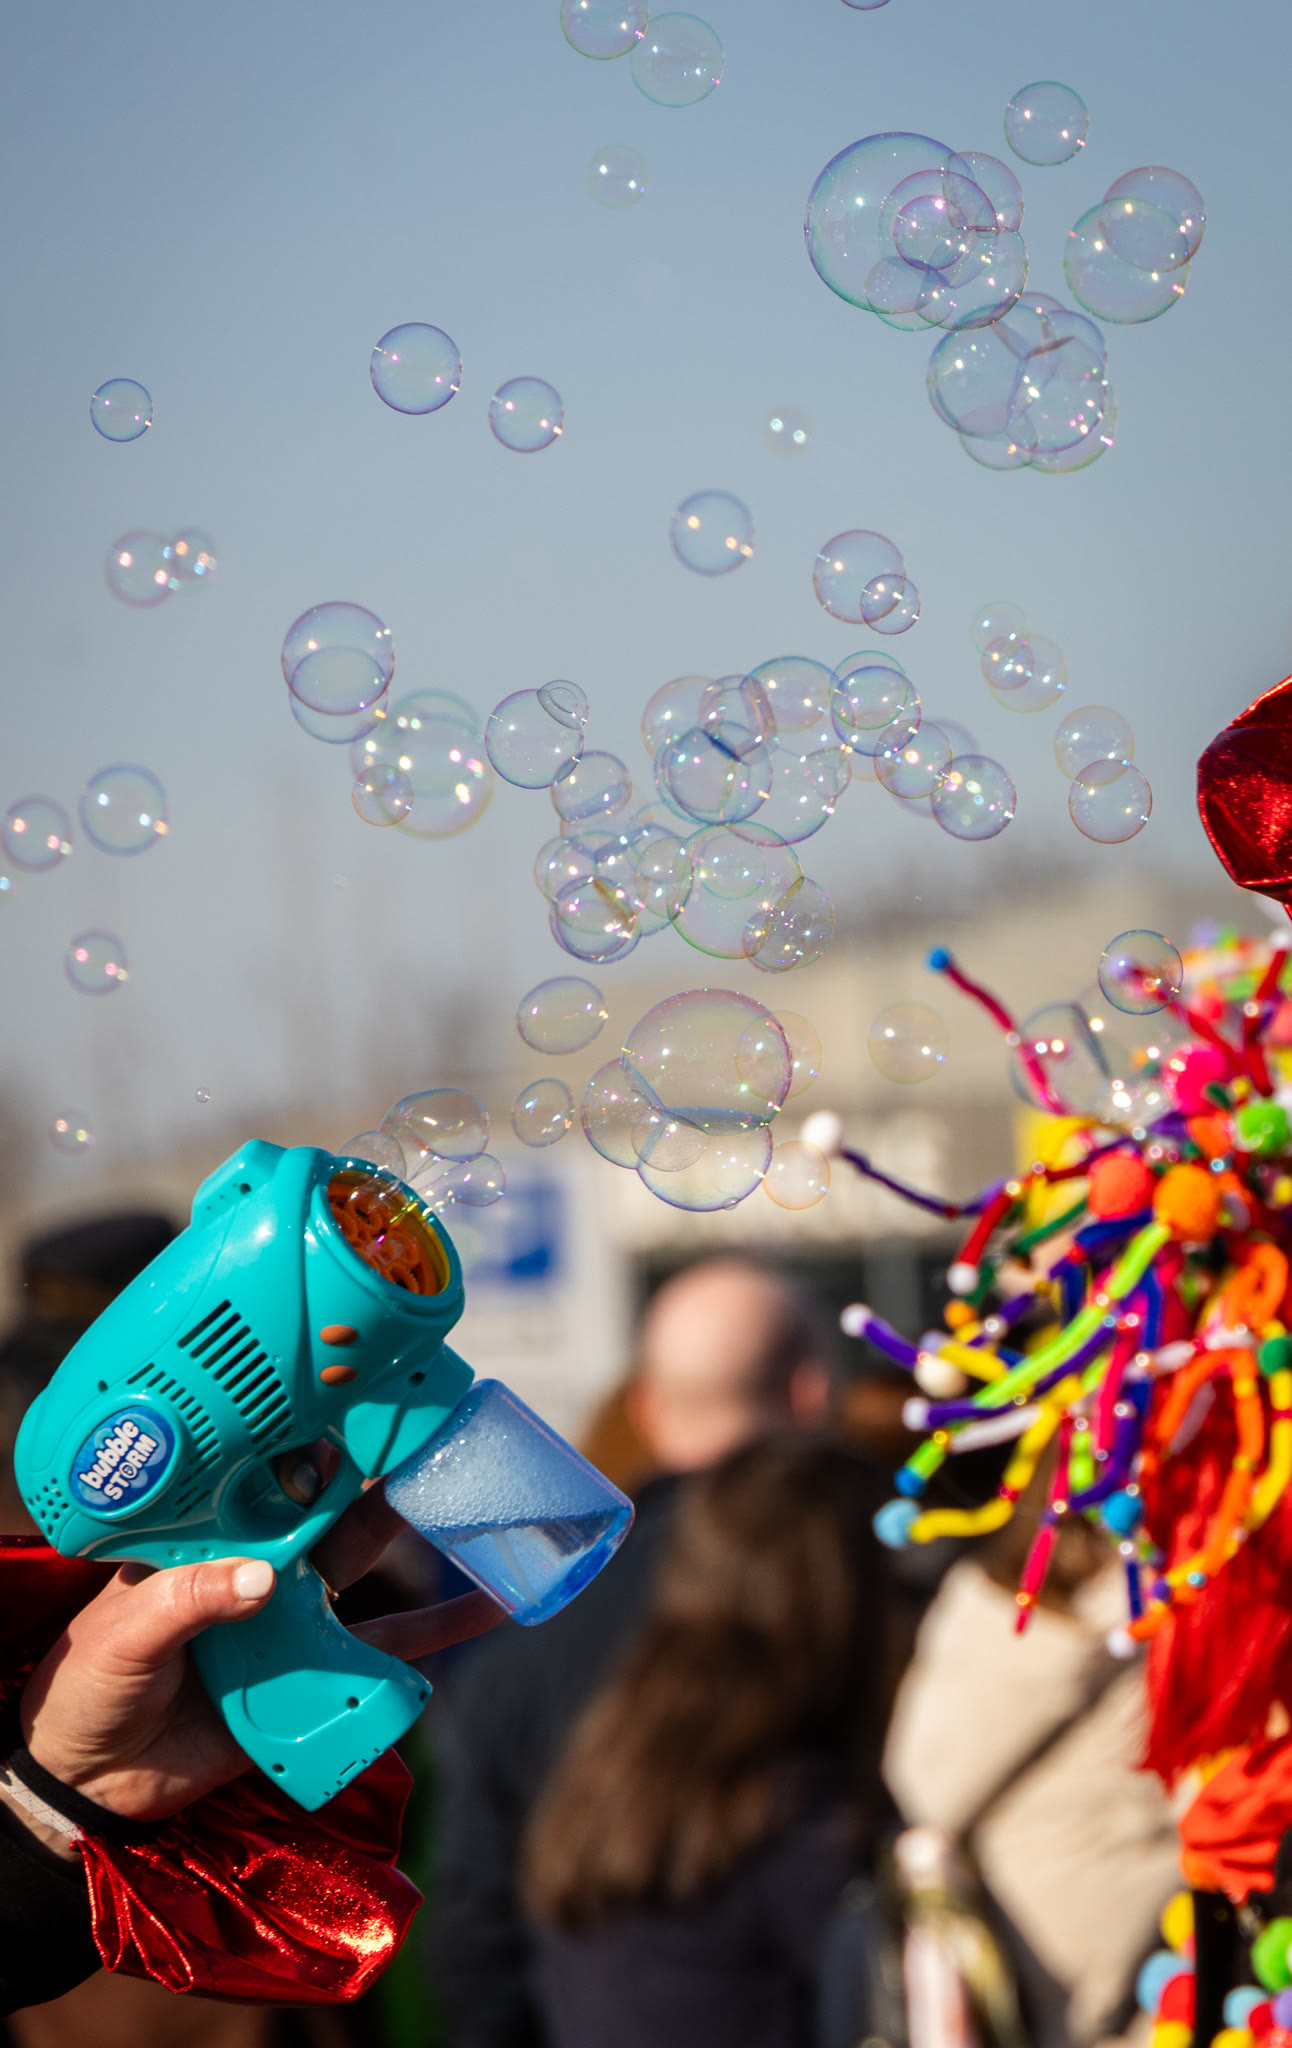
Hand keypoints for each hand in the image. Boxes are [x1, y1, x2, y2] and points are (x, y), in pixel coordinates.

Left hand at [15, 1487, 501, 1823]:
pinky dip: (439, 1634)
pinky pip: (385, 1654)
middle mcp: (259, 1567)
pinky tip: (488, 1610)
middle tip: (437, 1446)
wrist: (88, 1778)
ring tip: (477, 1510)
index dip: (313, 1450)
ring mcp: (291, 1621)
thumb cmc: (93, 1682)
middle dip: (382, 1478)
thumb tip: (264, 1580)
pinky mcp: (314, 1679)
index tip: (356, 1423)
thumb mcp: (128, 1631)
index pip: (270, 1481)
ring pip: (367, 1570)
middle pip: (331, 1513)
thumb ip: (192, 1598)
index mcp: (212, 1539)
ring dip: (421, 1543)